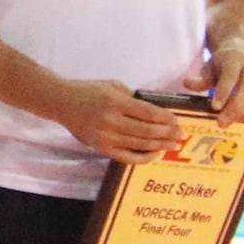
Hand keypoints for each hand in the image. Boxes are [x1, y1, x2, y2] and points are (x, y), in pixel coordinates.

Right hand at [53, 79, 182, 162]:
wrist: (62, 103)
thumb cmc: (89, 91)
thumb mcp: (113, 86)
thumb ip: (133, 98)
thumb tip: (156, 112)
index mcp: (115, 102)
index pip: (147, 113)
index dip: (166, 118)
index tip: (177, 121)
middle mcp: (110, 121)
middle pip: (147, 131)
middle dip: (167, 133)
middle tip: (181, 135)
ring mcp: (105, 137)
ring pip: (140, 145)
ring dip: (160, 145)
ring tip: (173, 145)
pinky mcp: (101, 148)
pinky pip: (127, 157)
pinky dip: (144, 157)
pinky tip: (155, 154)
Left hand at [185, 40, 243, 126]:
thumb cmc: (223, 63)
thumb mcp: (210, 67)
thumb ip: (200, 79)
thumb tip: (187, 83)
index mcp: (235, 58)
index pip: (230, 77)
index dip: (223, 93)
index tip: (215, 107)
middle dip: (233, 108)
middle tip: (221, 122)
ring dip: (241, 113)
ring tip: (228, 123)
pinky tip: (240, 119)